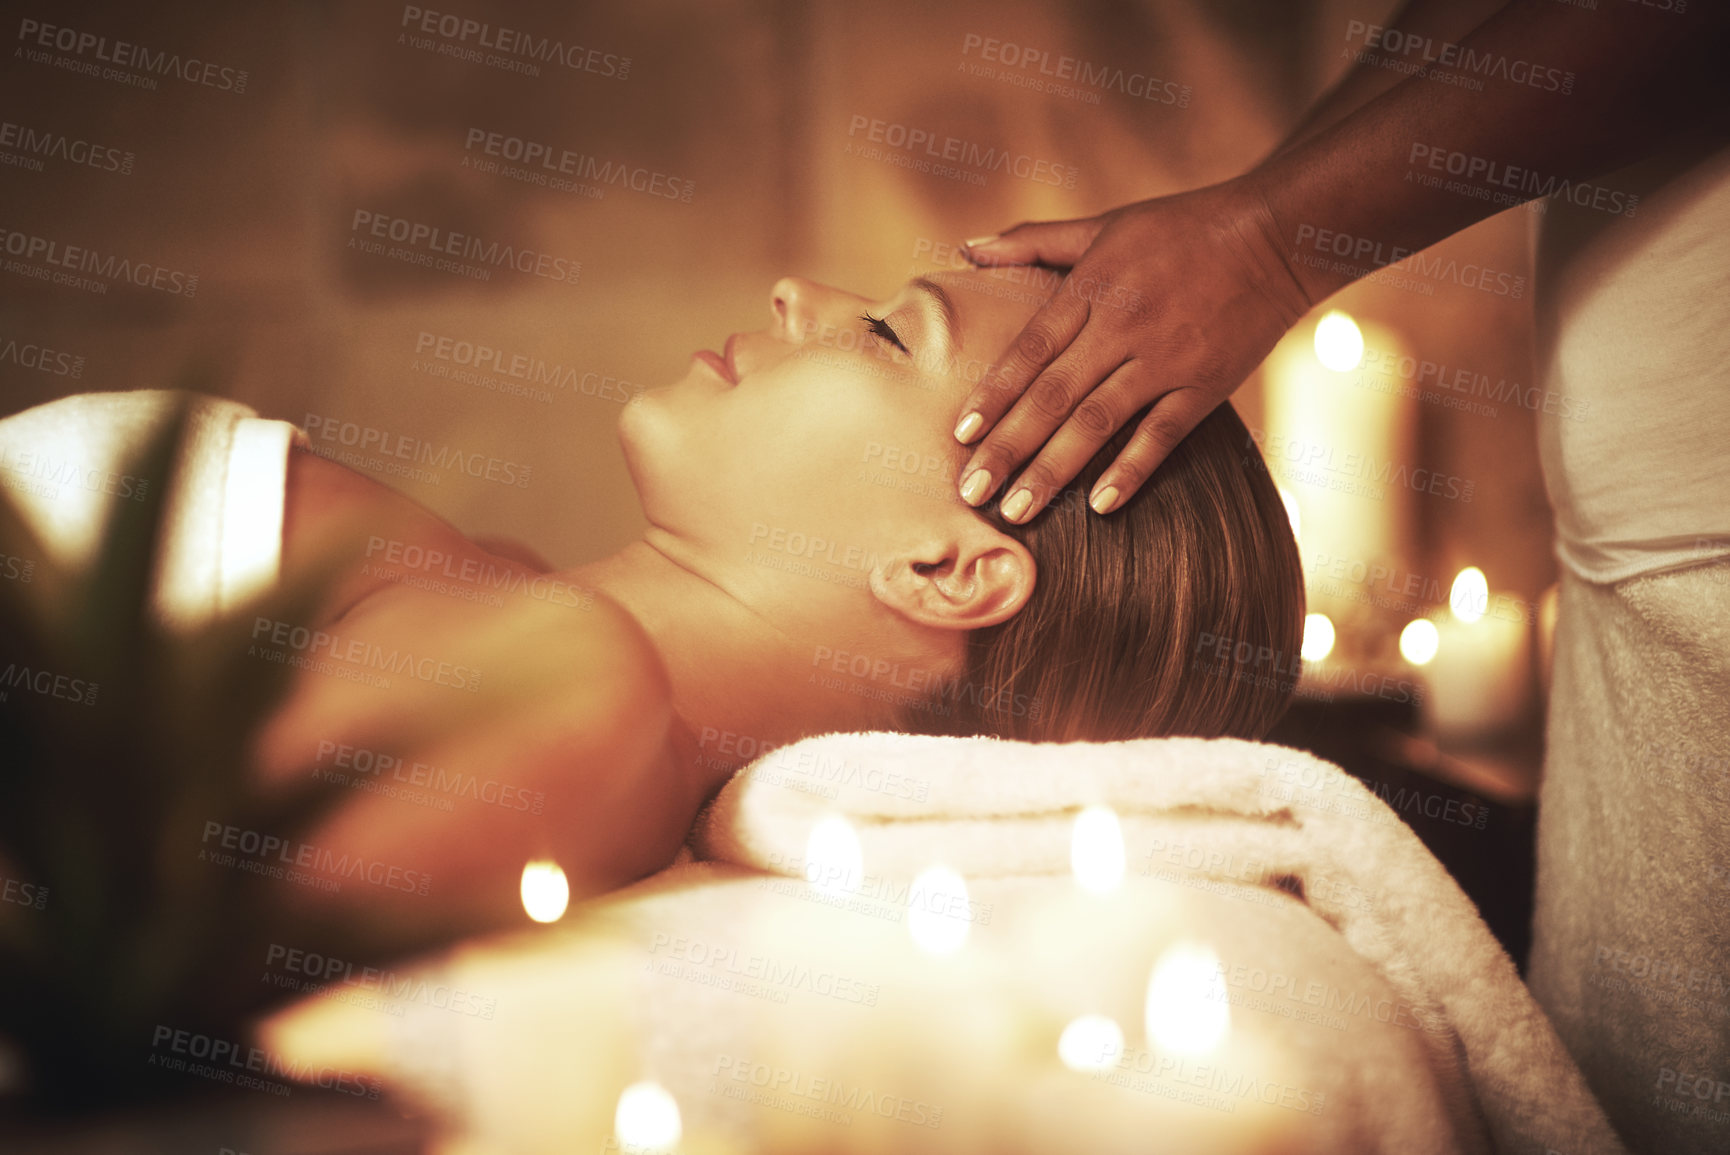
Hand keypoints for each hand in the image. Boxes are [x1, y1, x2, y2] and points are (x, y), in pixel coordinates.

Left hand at [953, 177, 1310, 519]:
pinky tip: (1100, 506)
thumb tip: (965, 250)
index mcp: (1092, 288)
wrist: (1275, 236)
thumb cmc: (1180, 228)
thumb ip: (1032, 242)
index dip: (995, 393)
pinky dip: (1132, 469)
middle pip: (1054, 394)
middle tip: (972, 491)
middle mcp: (1123, 326)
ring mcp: (1166, 359)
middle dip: (1009, 446)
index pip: (1030, 349)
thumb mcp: (1103, 226)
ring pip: (1098, 421)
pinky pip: (1163, 434)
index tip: (961, 434)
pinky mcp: (1206, 384)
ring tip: (1017, 510)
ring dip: (1054, 468)